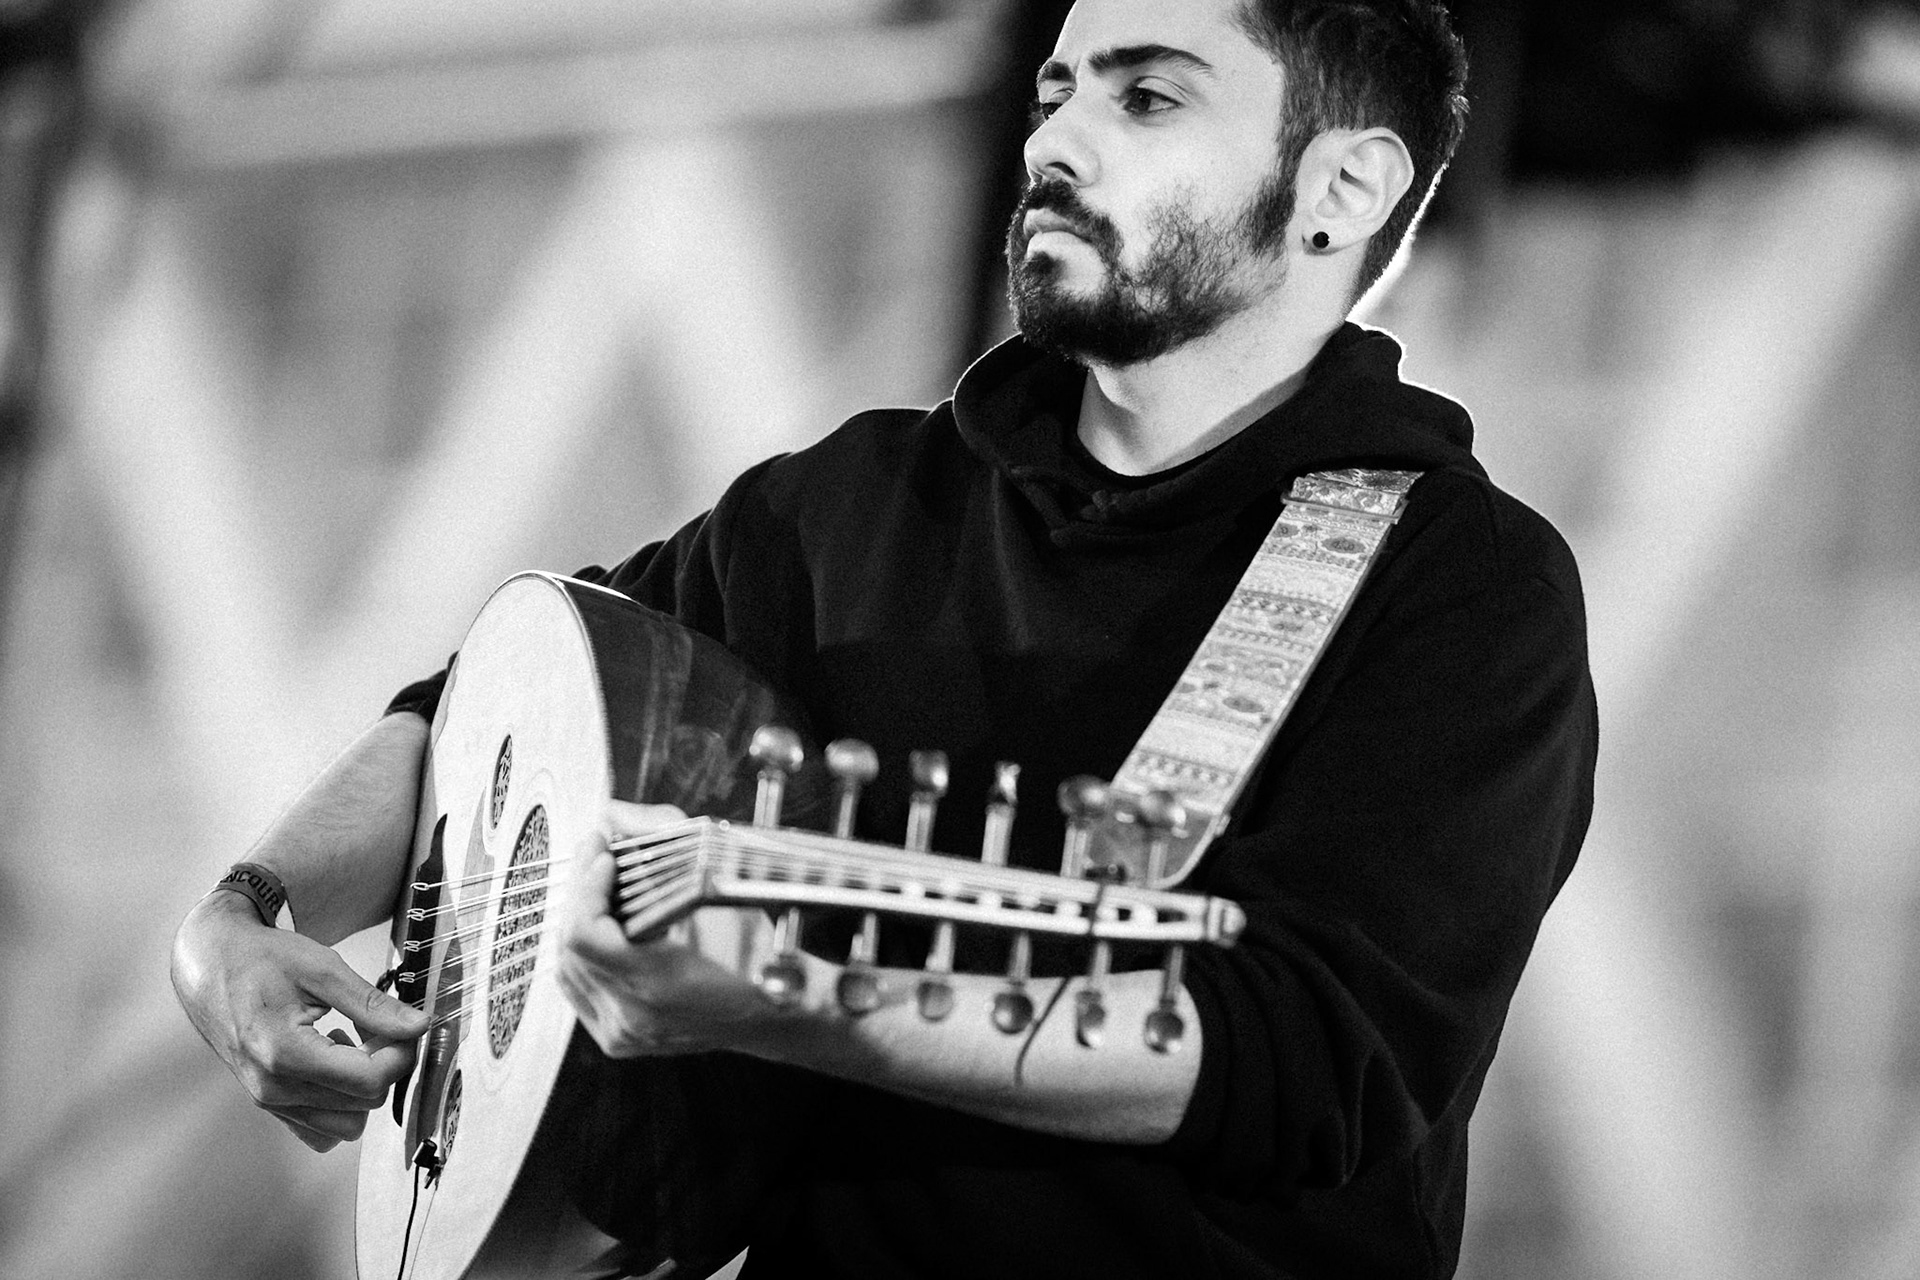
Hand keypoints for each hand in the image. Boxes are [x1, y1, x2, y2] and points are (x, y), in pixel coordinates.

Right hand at [171, 891, 427, 1151]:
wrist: (211, 965)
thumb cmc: (262, 960)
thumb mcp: (324, 970)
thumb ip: (373, 1004)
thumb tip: (421, 1026)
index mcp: (285, 1054)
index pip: (370, 1081)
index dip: (402, 1053)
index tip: (405, 1024)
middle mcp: (273, 1089)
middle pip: (364, 1104)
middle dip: (386, 1066)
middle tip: (380, 1026)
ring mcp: (268, 1102)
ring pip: (346, 1125)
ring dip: (363, 1087)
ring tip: (352, 1043)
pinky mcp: (268, 1105)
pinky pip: (320, 1130)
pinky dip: (340, 1103)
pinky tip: (333, 1062)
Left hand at [555, 801, 774, 1057]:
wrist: (772, 1010)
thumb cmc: (753, 951)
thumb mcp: (720, 888)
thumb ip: (665, 838)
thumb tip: (615, 813)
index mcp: (657, 983)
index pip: (584, 935)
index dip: (586, 888)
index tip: (605, 854)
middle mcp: (632, 1015)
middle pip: (570, 945)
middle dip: (582, 892)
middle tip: (600, 856)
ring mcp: (621, 1031)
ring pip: (566, 966)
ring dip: (579, 920)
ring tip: (601, 887)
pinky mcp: (616, 1037)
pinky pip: (576, 988)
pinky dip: (579, 954)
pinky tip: (600, 929)